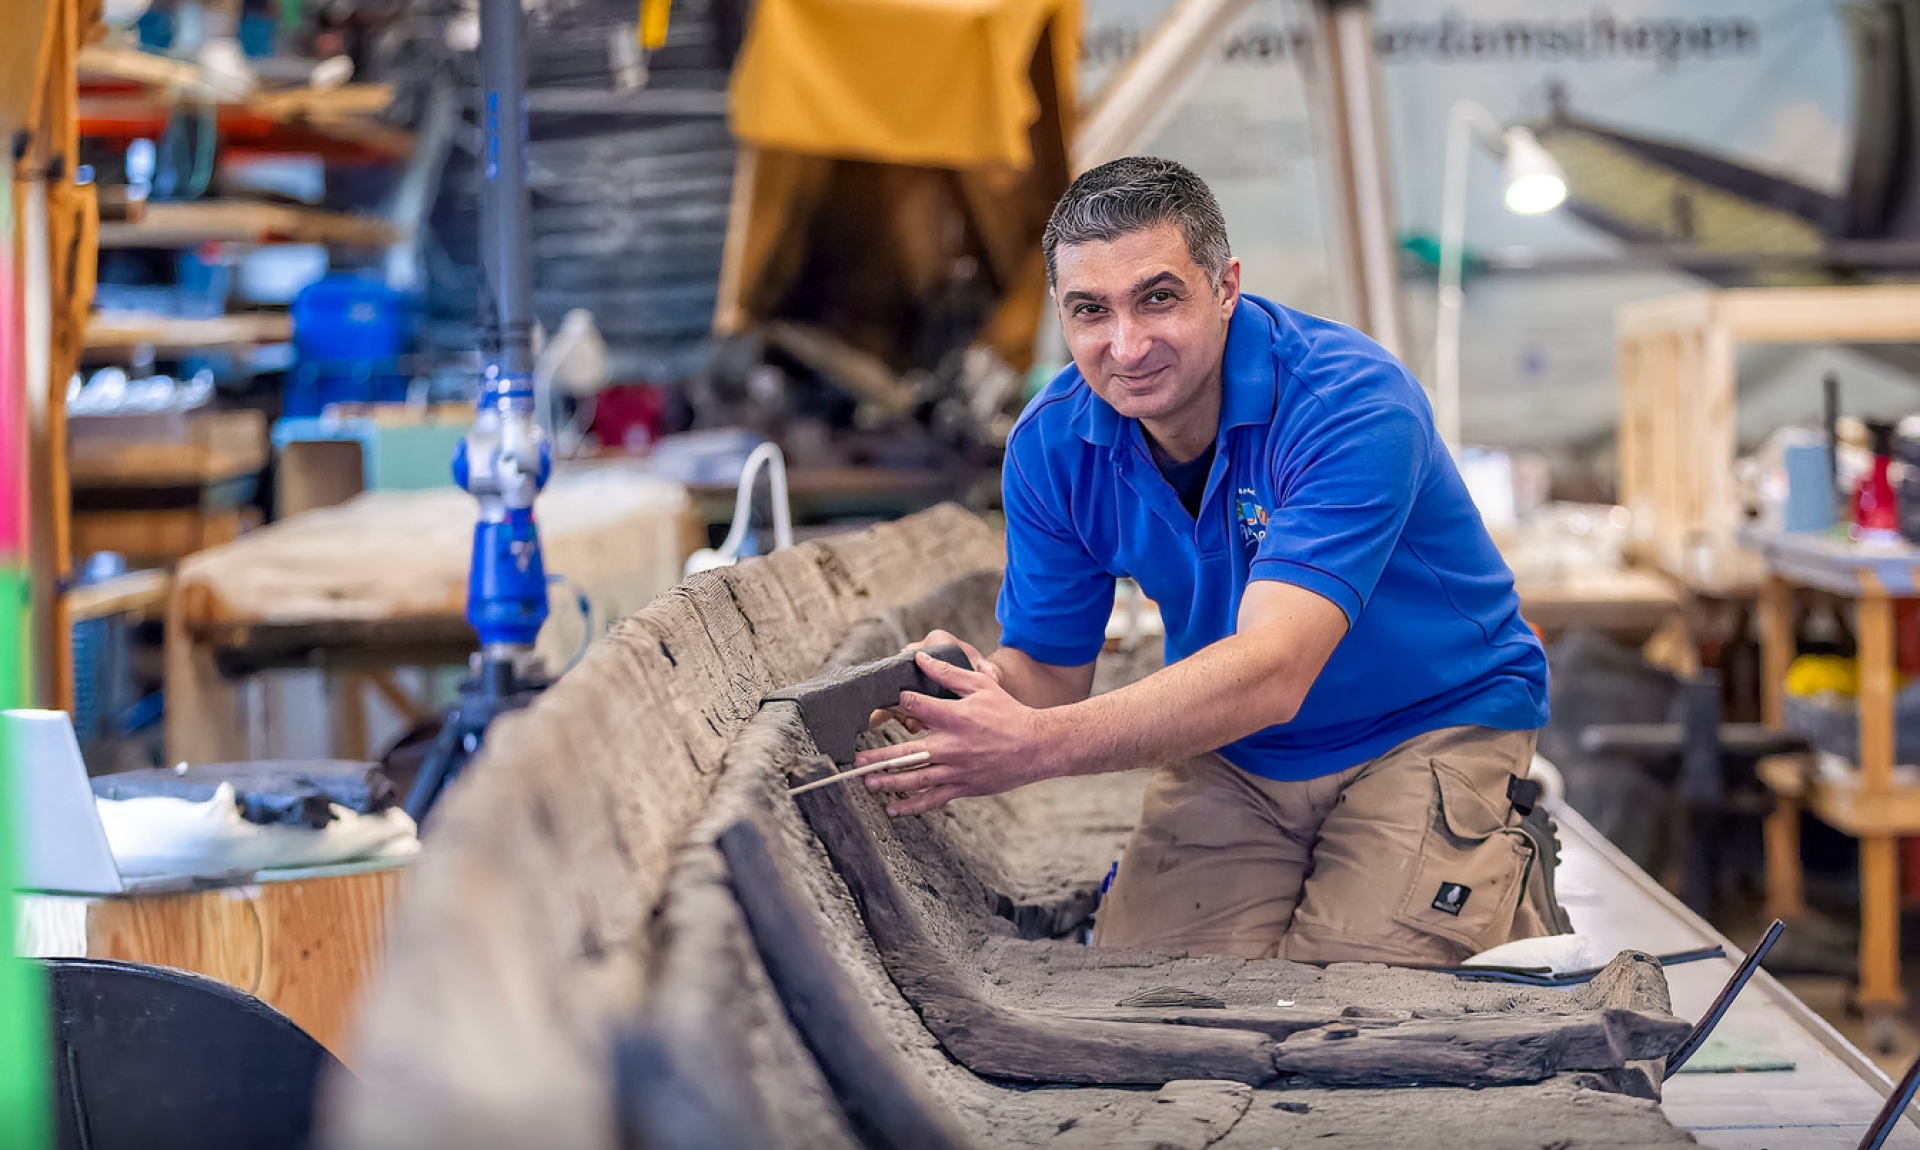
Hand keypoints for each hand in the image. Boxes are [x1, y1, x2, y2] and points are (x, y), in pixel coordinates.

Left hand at [856, 645, 1053, 816]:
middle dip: (877, 756)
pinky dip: (911, 805)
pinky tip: (893, 808)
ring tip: (867, 783)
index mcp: (953, 716)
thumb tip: (921, 658)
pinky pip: (932, 799)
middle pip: (906, 752)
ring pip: (915, 778)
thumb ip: (948, 674)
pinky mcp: (962, 786)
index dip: (893, 702)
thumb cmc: (1008, 713)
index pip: (914, 706)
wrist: (1037, 746)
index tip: (876, 703)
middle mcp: (950, 745)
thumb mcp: (981, 685)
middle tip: (856, 760)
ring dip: (888, 782)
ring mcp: (955, 769)